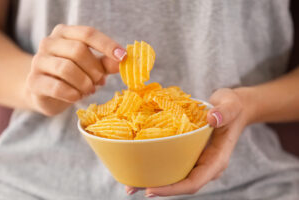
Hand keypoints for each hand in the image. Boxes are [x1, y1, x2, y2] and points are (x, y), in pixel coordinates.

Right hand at [24, 24, 125, 115]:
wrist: (44, 91)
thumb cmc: (72, 75)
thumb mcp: (92, 67)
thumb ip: (105, 63)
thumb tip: (123, 61)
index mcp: (65, 33)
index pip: (88, 34)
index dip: (107, 45)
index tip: (123, 57)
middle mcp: (49, 43)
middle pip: (78, 51)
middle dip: (95, 69)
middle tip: (100, 81)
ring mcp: (38, 61)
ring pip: (67, 69)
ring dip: (84, 83)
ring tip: (89, 90)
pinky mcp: (34, 81)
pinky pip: (57, 87)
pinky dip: (73, 94)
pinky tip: (77, 96)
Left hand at [125, 88, 248, 197]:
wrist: (231, 108)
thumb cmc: (232, 107)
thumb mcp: (231, 105)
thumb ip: (224, 112)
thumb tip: (212, 118)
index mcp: (216, 160)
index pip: (194, 182)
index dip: (172, 189)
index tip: (151, 189)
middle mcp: (204, 165)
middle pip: (180, 183)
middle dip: (157, 188)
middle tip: (131, 188)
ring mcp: (196, 160)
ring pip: (174, 176)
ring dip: (153, 179)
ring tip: (130, 182)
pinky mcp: (189, 153)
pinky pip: (173, 163)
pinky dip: (157, 165)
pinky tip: (141, 163)